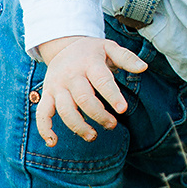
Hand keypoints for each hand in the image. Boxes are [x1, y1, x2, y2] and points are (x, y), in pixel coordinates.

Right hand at [34, 36, 148, 146]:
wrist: (63, 45)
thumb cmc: (93, 51)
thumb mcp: (110, 47)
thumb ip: (127, 58)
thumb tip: (144, 67)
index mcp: (89, 63)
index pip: (101, 80)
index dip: (112, 95)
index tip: (123, 109)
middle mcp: (71, 75)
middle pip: (83, 98)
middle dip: (98, 115)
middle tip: (112, 125)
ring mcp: (57, 85)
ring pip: (64, 109)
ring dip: (78, 126)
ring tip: (93, 136)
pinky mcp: (47, 94)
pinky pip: (42, 113)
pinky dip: (45, 129)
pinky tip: (54, 142)